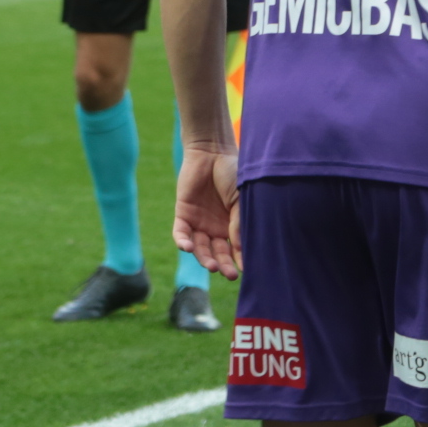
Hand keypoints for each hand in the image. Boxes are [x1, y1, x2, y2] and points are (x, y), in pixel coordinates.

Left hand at [172, 145, 242, 280]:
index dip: (240, 259)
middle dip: (223, 265)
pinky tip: (187, 248)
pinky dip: (183, 242)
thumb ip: (239, 221)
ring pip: (200, 248)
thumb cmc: (232, 173)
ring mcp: (199, 223)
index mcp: (233, 225)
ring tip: (211, 266)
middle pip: (218, 253)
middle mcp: (216, 228)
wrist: (212, 152)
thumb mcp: (241, 198)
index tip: (246, 269)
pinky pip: (181, 233)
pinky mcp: (183, 214)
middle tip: (229, 275)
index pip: (236, 249)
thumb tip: (241, 246)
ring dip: (204, 258)